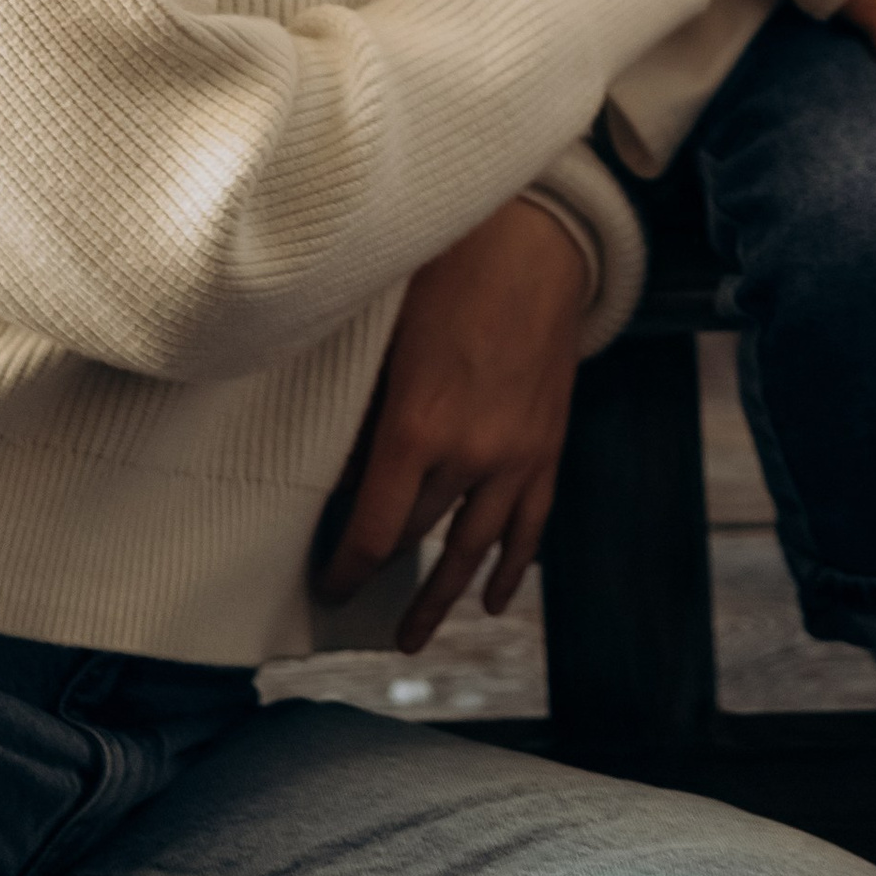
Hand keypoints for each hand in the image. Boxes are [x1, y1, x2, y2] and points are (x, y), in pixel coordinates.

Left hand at [318, 195, 590, 648]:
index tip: (327, 588)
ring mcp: (517, 455)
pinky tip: (495, 597)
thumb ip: (361, 407)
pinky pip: (532, 524)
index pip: (374, 531)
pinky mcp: (549, 445)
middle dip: (382, 568)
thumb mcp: (387, 337)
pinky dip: (513, 565)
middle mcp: (470, 455)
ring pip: (475, 548)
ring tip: (416, 635)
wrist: (536, 241)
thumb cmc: (449, 272)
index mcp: (417, 427)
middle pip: (418, 536)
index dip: (346, 569)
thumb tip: (334, 467)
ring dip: (444, 596)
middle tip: (353, 594)